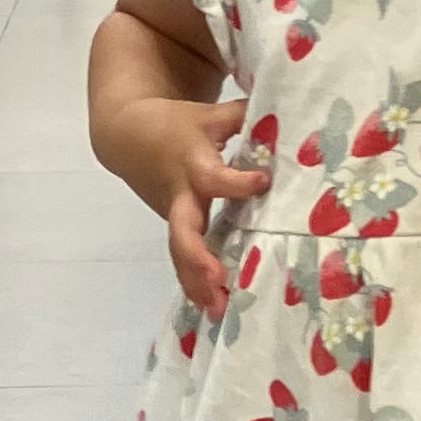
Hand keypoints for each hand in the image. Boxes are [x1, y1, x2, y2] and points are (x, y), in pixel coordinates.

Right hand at [131, 96, 270, 316]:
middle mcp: (183, 197)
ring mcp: (176, 217)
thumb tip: (292, 110)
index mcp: (195, 166)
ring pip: (181, 254)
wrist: (129, 137)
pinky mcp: (176, 229)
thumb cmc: (181, 125)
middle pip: (184, 232)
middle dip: (198, 257)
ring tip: (218, 309)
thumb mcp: (211, 114)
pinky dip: (195, 284)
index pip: (216, 178)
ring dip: (196, 282)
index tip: (262, 182)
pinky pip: (184, 259)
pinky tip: (214, 309)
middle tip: (218, 280)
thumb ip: (247, 117)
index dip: (237, 182)